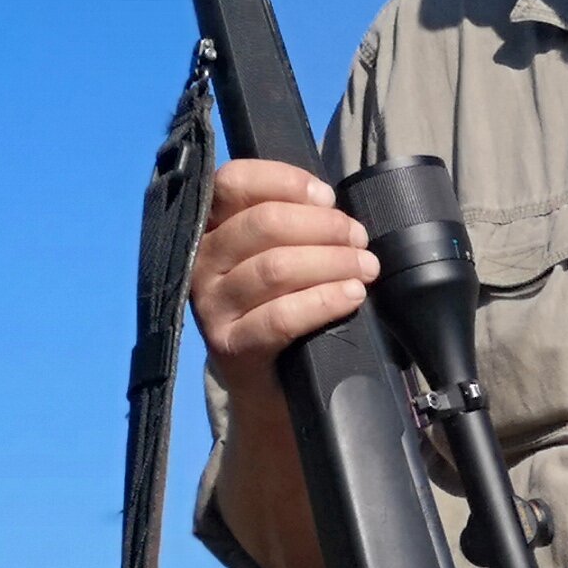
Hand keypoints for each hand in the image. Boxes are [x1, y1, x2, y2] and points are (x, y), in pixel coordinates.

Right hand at [191, 160, 378, 373]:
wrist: (267, 385)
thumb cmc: (277, 305)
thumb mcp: (275, 254)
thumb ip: (291, 220)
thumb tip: (326, 199)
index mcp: (209, 229)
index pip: (232, 183)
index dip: (284, 181)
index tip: (326, 196)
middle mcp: (201, 263)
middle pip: (264, 223)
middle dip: (323, 226)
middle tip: (358, 238)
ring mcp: (212, 306)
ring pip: (276, 268)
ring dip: (332, 262)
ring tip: (366, 267)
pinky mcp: (231, 347)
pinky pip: (282, 316)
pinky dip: (325, 301)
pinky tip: (352, 295)